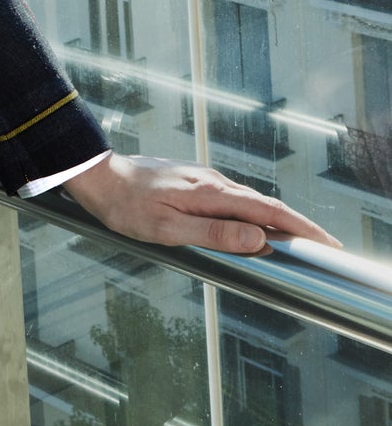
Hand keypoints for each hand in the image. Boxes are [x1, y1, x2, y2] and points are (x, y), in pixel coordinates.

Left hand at [63, 153, 342, 255]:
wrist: (98, 177)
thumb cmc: (127, 208)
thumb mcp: (167, 229)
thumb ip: (213, 234)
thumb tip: (257, 238)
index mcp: (211, 193)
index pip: (268, 210)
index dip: (301, 227)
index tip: (327, 244)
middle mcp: (213, 181)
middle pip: (265, 204)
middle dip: (297, 225)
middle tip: (324, 248)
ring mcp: (204, 179)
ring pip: (249, 201)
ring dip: (276, 219)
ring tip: (298, 242)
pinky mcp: (194, 182)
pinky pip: (233, 199)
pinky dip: (253, 213)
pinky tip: (254, 226)